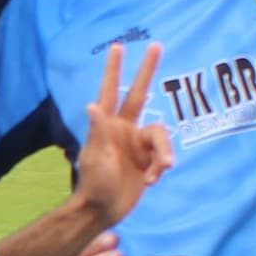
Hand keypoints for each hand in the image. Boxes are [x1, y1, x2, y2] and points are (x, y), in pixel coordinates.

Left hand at [69, 41, 171, 226]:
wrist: (105, 210)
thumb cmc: (94, 184)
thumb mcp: (95, 158)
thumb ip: (97, 132)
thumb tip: (92, 105)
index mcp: (108, 125)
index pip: (110, 91)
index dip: (114, 69)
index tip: (117, 46)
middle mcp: (124, 129)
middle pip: (139, 94)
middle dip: (147, 70)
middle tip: (156, 45)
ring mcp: (137, 144)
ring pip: (161, 136)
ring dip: (162, 155)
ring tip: (155, 174)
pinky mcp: (149, 159)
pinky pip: (164, 155)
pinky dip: (160, 167)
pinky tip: (151, 181)